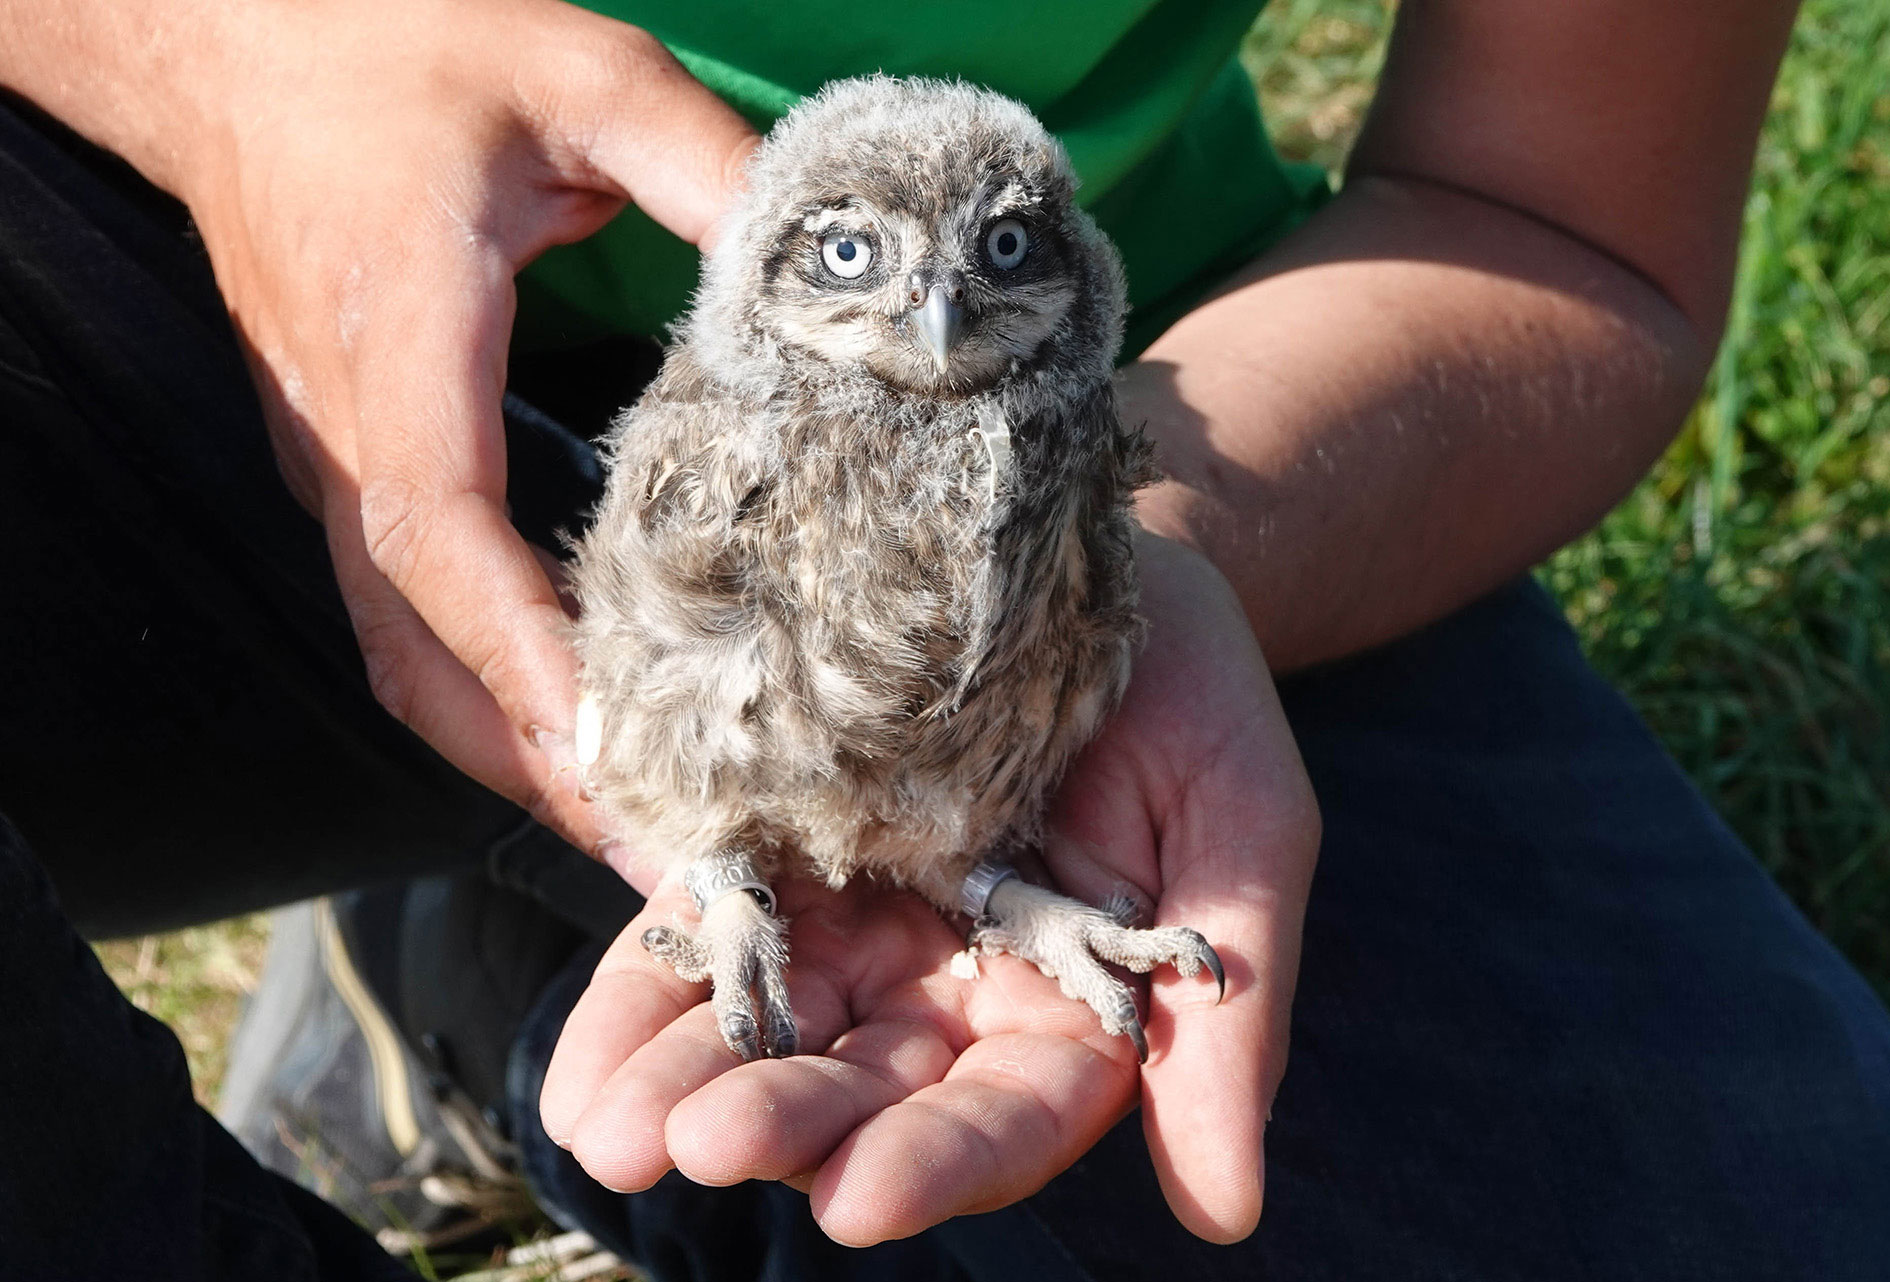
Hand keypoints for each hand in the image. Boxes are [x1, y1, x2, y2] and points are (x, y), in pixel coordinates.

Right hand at [173, 0, 757, 866]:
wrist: (226, 38)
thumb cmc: (380, 42)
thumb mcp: (573, 69)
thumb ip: (706, 163)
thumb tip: (843, 271)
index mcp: (398, 353)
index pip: (447, 546)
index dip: (530, 665)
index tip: (623, 760)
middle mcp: (348, 442)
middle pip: (420, 658)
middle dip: (536, 768)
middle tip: (663, 857)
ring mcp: (334, 467)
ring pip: (406, 658)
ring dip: (508, 753)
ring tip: (635, 827)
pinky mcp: (348, 466)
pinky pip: (407, 616)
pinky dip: (487, 692)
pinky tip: (575, 724)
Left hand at [539, 535, 1319, 1242]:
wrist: (1082, 553)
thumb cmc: (1190, 694)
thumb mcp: (1240, 833)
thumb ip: (1224, 1018)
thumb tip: (1225, 1218)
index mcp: (1063, 1012)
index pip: (1004, 1113)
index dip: (938, 1163)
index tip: (857, 1200)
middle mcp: (947, 993)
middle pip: (863, 1088)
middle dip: (786, 1122)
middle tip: (700, 1145)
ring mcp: (853, 925)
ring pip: (767, 1030)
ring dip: (689, 1084)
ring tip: (613, 1131)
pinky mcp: (774, 854)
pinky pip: (701, 938)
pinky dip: (642, 1003)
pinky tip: (586, 1073)